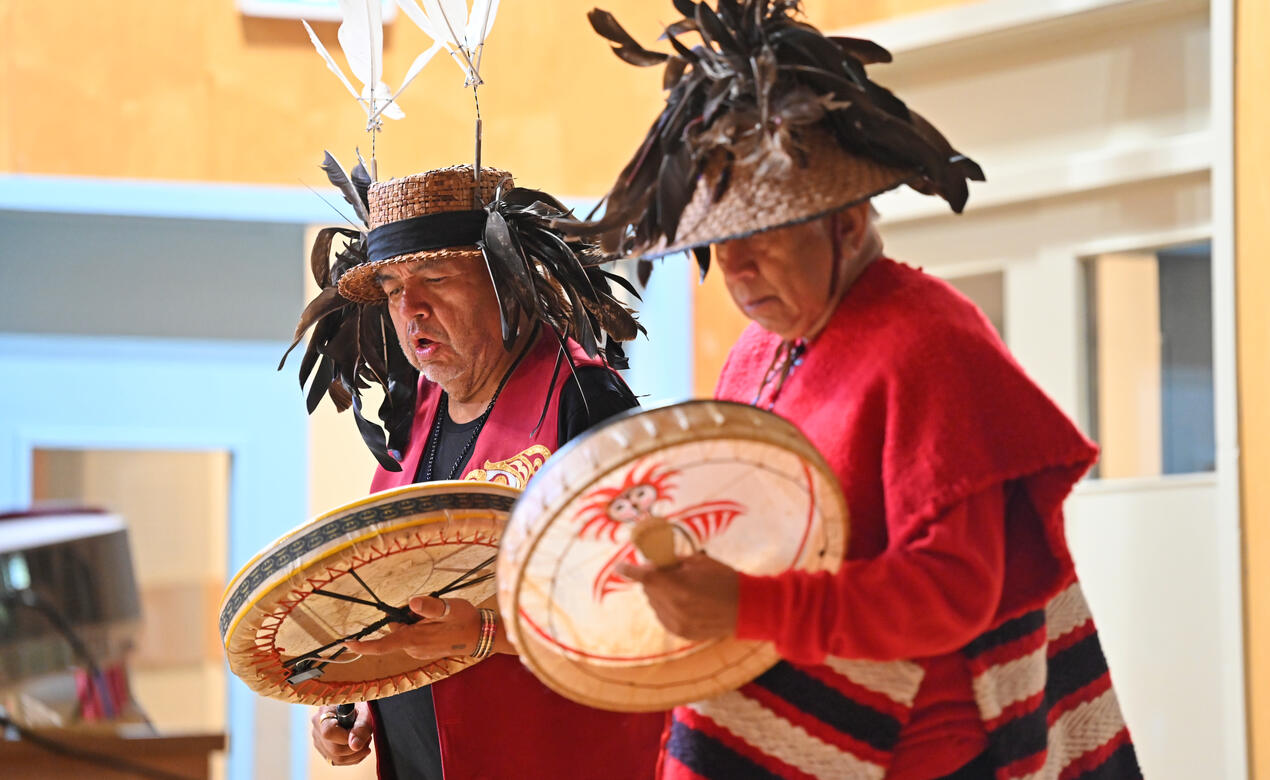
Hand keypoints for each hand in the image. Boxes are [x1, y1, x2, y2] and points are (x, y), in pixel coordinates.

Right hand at [311, 702, 371, 765]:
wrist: (356, 703)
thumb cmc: (361, 703)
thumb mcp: (365, 711)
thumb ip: (361, 727)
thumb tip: (355, 746)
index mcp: (324, 712)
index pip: (329, 733)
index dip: (347, 738)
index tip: (360, 733)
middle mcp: (317, 726)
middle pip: (333, 749)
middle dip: (355, 749)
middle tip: (368, 738)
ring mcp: (317, 738)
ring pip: (334, 758)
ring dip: (355, 755)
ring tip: (365, 741)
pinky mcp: (322, 747)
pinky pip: (335, 760)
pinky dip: (351, 758)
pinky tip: (360, 749)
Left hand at [344, 596, 479, 660]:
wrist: (481, 635)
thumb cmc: (465, 620)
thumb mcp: (450, 608)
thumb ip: (430, 606)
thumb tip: (412, 602)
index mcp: (415, 640)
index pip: (383, 645)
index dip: (364, 645)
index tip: (347, 642)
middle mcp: (414, 649)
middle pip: (396, 630)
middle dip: (404, 616)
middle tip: (428, 606)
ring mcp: (420, 651)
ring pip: (406, 631)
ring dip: (414, 621)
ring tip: (438, 615)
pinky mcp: (425, 650)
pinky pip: (414, 635)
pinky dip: (420, 626)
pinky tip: (438, 621)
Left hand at [616, 553, 739, 640]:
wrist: (747, 608)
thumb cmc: (725, 579)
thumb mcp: (699, 562)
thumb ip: (673, 563)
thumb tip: (653, 564)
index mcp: (680, 587)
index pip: (646, 577)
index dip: (629, 571)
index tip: (619, 566)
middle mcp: (676, 608)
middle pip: (649, 589)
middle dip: (652, 578)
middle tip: (666, 570)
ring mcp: (678, 624)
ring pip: (654, 603)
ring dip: (660, 593)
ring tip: (681, 587)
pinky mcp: (682, 633)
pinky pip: (663, 615)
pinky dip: (667, 606)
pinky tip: (683, 601)